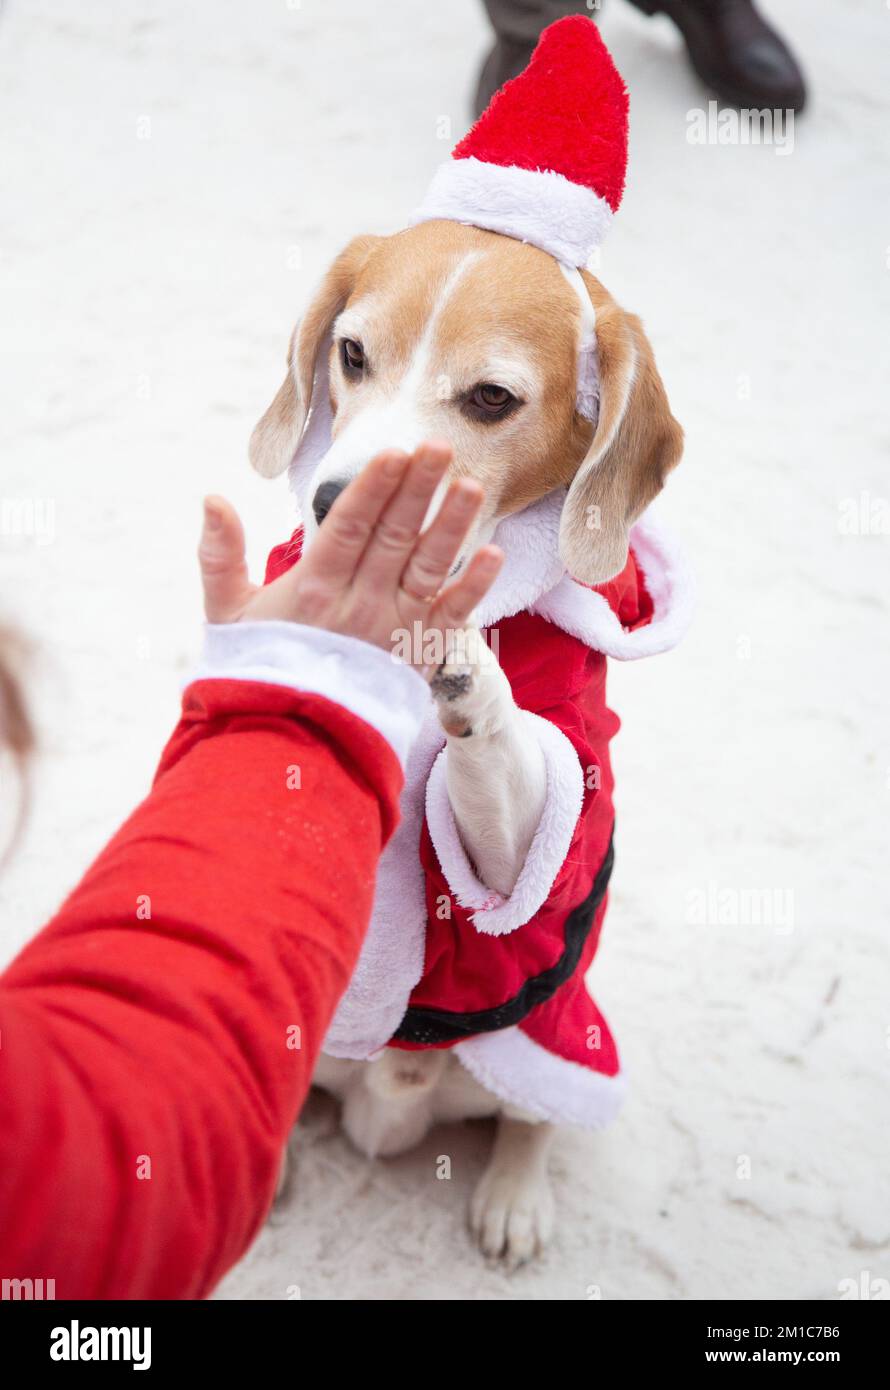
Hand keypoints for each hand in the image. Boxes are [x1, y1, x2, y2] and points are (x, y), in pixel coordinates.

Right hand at [198, 441, 502, 678]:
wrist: (290, 740)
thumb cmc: (260, 668)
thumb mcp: (227, 613)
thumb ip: (220, 555)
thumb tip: (212, 498)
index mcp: (313, 591)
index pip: (348, 529)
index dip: (372, 490)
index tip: (393, 453)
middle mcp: (357, 606)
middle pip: (393, 538)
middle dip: (417, 490)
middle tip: (439, 446)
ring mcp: (392, 629)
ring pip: (428, 570)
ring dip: (452, 527)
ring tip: (472, 487)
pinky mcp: (419, 654)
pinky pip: (451, 617)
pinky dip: (474, 587)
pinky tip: (493, 555)